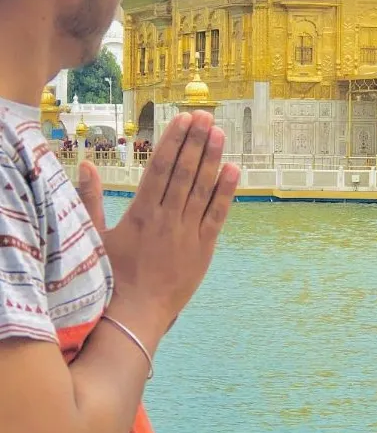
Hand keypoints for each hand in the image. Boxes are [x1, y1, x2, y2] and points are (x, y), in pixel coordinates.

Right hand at [78, 112, 238, 334]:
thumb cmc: (111, 278)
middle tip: (206, 116)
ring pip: (203, 188)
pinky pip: (217, 215)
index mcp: (142, 212)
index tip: (184, 119)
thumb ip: (91, 198)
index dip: (174, 140)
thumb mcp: (94, 236)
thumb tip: (86, 165)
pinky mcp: (203, 249)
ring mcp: (188, 233)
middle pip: (185, 171)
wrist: (134, 316)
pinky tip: (233, 170)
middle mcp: (168, 217)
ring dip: (212, 159)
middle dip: (196, 141)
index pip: (161, 167)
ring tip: (220, 133)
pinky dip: (225, 192)